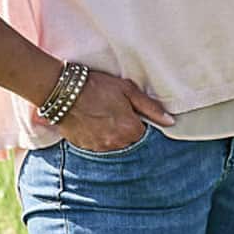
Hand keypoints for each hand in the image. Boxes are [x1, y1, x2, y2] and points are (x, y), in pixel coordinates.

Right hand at [52, 70, 173, 152]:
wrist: (63, 91)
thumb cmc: (97, 86)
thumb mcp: (128, 90)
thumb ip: (150, 108)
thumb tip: (170, 121)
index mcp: (129, 129)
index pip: (145, 134)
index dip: (140, 122)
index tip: (133, 113)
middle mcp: (116, 143)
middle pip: (130, 141)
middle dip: (128, 130)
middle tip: (117, 112)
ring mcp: (99, 147)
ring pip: (114, 145)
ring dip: (113, 135)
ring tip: (104, 116)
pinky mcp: (84, 147)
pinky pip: (98, 146)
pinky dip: (99, 137)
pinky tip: (93, 123)